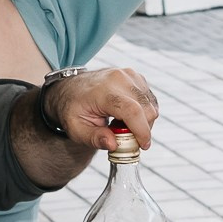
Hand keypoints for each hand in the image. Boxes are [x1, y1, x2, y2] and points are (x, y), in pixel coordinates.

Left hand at [42, 67, 159, 152]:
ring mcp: (129, 75)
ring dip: (143, 121)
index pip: (132, 111)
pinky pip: (150, 100)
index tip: (143, 146)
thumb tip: (113, 145)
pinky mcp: (136, 77)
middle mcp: (119, 79)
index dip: (142, 131)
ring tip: (121, 124)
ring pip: (151, 105)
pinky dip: (144, 112)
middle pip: (146, 109)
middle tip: (125, 138)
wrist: (71, 88)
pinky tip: (127, 115)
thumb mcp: (75, 129)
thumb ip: (94, 138)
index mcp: (103, 91)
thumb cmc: (73, 109)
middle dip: (142, 129)